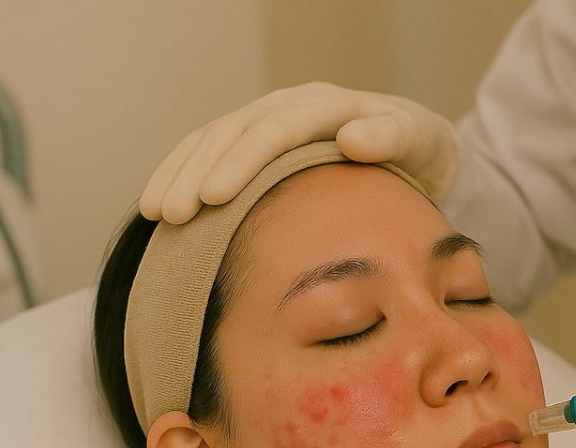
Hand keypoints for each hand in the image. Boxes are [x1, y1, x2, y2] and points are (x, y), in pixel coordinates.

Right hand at [139, 82, 460, 223]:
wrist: (416, 147)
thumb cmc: (418, 151)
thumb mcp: (417, 140)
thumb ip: (390, 136)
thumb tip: (352, 138)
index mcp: (326, 106)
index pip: (275, 130)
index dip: (241, 161)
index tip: (215, 197)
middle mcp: (291, 106)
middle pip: (234, 133)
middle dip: (199, 172)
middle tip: (175, 214)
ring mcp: (270, 120)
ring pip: (213, 138)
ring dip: (180, 173)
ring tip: (158, 213)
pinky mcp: (257, 142)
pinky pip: (209, 150)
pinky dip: (180, 173)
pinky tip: (156, 205)